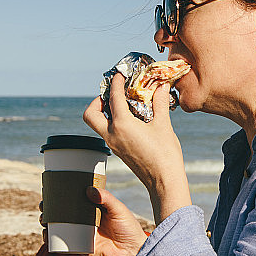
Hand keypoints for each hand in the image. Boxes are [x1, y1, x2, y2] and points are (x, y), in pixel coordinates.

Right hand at [39, 190, 145, 255]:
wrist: (132, 252)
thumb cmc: (129, 229)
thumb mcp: (118, 209)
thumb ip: (106, 198)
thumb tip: (89, 189)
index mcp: (93, 207)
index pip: (75, 198)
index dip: (62, 194)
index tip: (51, 188)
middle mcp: (85, 219)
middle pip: (63, 211)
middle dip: (50, 207)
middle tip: (45, 204)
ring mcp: (81, 232)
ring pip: (59, 225)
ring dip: (48, 221)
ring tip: (44, 218)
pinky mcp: (79, 246)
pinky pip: (62, 242)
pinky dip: (51, 239)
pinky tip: (46, 234)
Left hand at [83, 72, 190, 223]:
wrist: (164, 182)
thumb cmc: (165, 155)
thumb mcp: (163, 125)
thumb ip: (160, 103)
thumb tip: (161, 87)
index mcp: (121, 125)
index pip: (113, 98)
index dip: (115, 82)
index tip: (119, 74)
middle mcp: (112, 135)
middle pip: (90, 114)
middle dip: (96, 102)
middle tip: (111, 95)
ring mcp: (113, 145)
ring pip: (97, 125)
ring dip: (104, 112)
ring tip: (122, 105)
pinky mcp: (118, 152)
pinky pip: (107, 133)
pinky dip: (112, 123)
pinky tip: (130, 120)